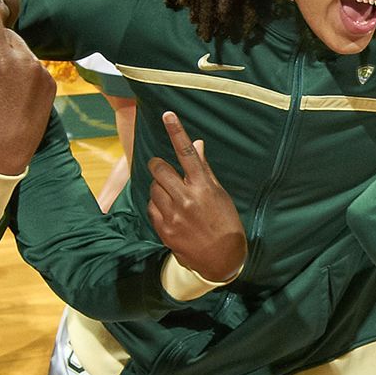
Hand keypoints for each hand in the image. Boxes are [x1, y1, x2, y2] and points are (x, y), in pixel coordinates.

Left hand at [144, 111, 244, 281]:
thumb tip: (197, 144)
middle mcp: (187, 198)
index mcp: (204, 187)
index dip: (177, 132)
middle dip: (158, 166)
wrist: (222, 259)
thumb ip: (204, 169)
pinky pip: (151, 207)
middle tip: (162, 169)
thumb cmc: (225, 222)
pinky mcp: (164, 229)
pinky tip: (168, 211)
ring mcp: (173, 215)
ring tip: (171, 195)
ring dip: (158, 187)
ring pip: (153, 188)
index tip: (168, 115)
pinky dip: (156, 205)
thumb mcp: (219, 194)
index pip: (187, 153)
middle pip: (159, 169)